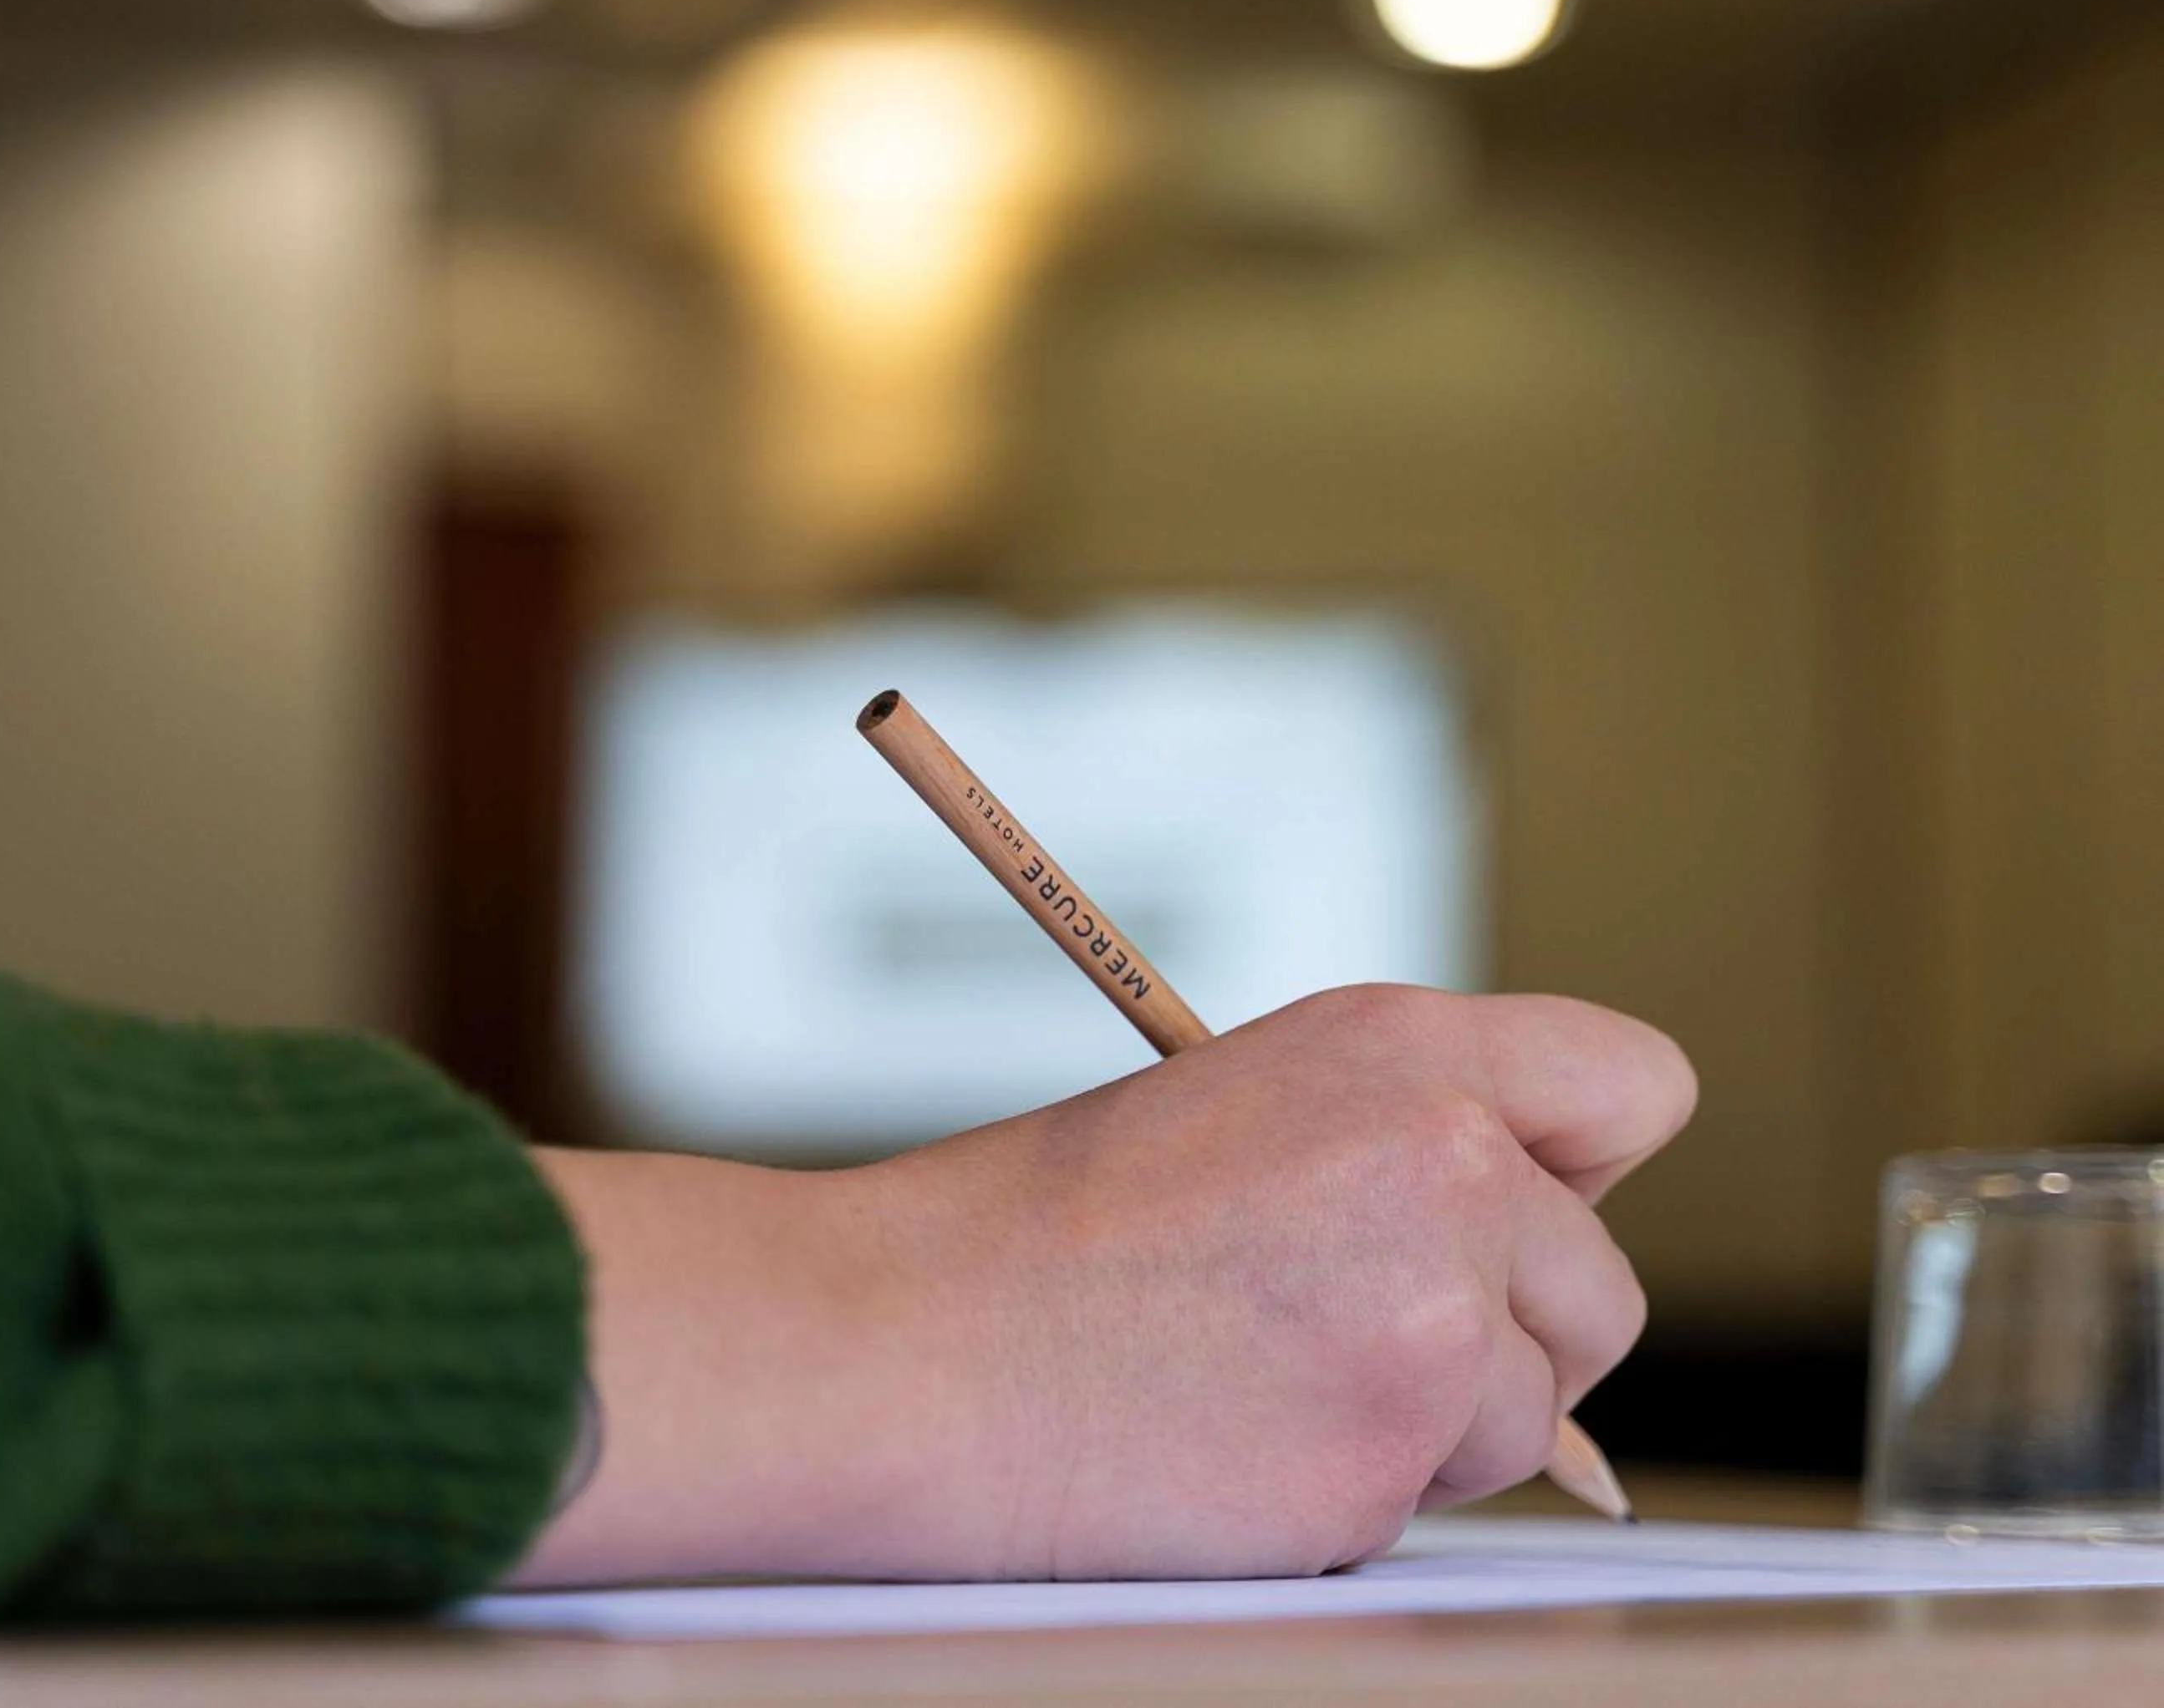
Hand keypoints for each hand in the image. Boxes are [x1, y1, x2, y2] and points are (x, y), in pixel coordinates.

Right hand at [511, 985, 1693, 1584]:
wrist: (908, 1346)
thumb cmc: (1043, 1231)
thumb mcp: (1249, 1103)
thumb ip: (1412, 1144)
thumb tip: (1535, 1256)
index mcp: (1404, 1046)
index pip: (1634, 1084)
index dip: (1577, 1166)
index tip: (1512, 1211)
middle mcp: (1447, 1160)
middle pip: (1604, 1285)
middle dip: (1508, 1330)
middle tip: (1340, 1325)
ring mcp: (1431, 1309)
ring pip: (1536, 1409)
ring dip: (1432, 1421)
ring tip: (1265, 1377)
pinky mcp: (1394, 1448)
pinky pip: (1443, 1496)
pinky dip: (1361, 1492)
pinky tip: (1239, 1440)